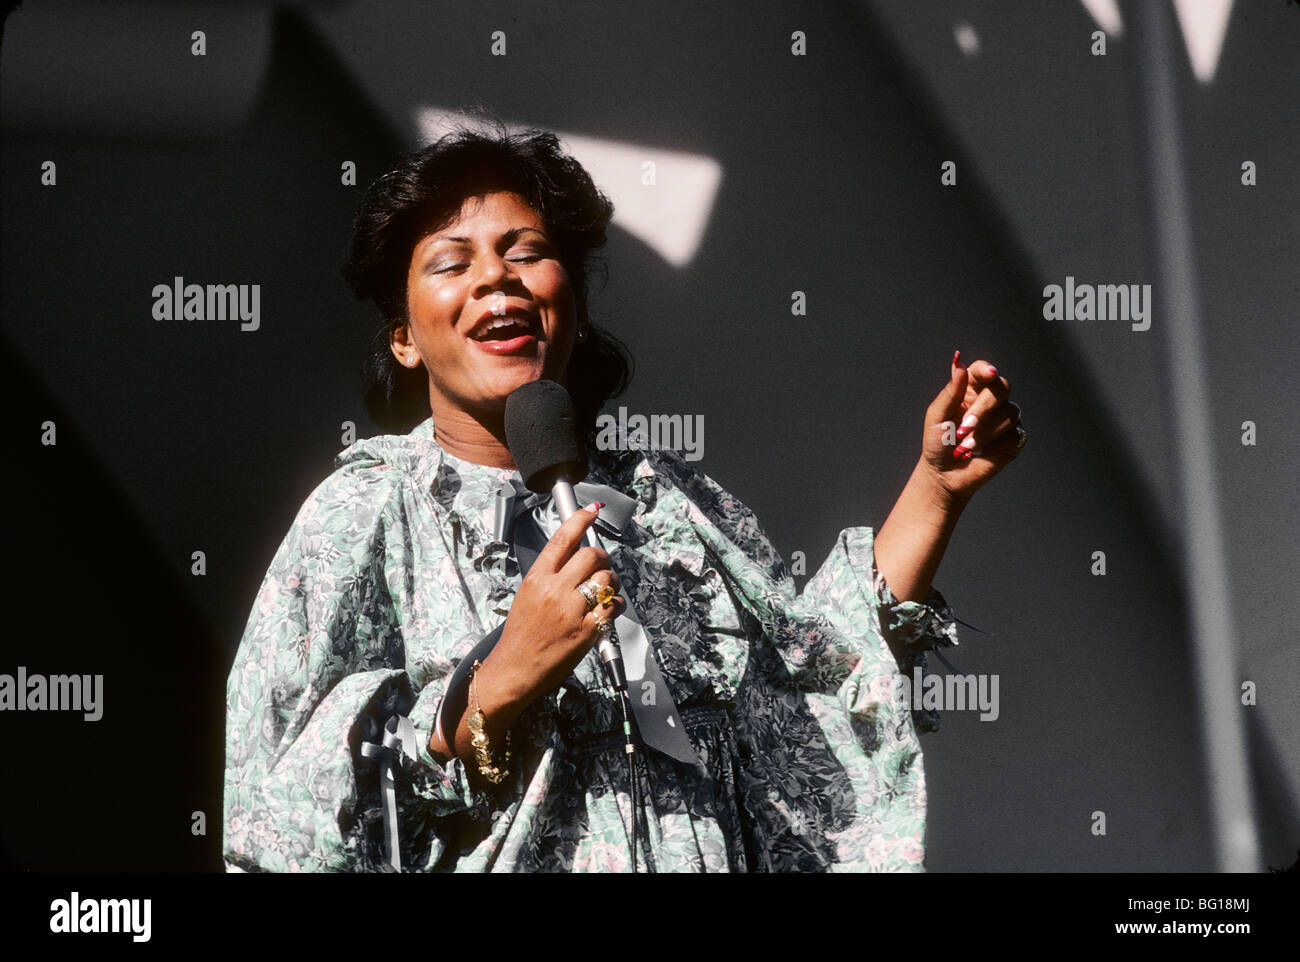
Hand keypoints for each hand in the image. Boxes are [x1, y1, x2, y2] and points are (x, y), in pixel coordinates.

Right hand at [453, 503, 626, 755]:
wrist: (513, 670)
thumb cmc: (520, 636)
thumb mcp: (527, 596)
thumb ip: (549, 576)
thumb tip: (574, 558)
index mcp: (537, 579)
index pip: (562, 538)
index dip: (580, 519)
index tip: (591, 510)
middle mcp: (554, 590)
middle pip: (591, 555)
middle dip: (603, 556)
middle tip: (602, 565)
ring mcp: (571, 611)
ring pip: (607, 578)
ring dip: (613, 580)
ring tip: (607, 589)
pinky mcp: (587, 631)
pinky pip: (614, 606)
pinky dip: (616, 604)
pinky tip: (609, 609)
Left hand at [920, 350, 1023, 501]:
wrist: (944, 473)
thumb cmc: (938, 442)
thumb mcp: (937, 416)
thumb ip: (950, 391)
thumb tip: (958, 362)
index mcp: (971, 390)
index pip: (983, 372)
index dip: (987, 370)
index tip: (988, 373)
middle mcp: (991, 401)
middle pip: (1002, 389)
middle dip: (983, 409)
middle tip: (963, 428)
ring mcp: (1005, 420)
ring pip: (1010, 413)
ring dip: (984, 433)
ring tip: (965, 447)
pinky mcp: (1014, 440)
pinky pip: (1014, 435)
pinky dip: (993, 446)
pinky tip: (978, 454)